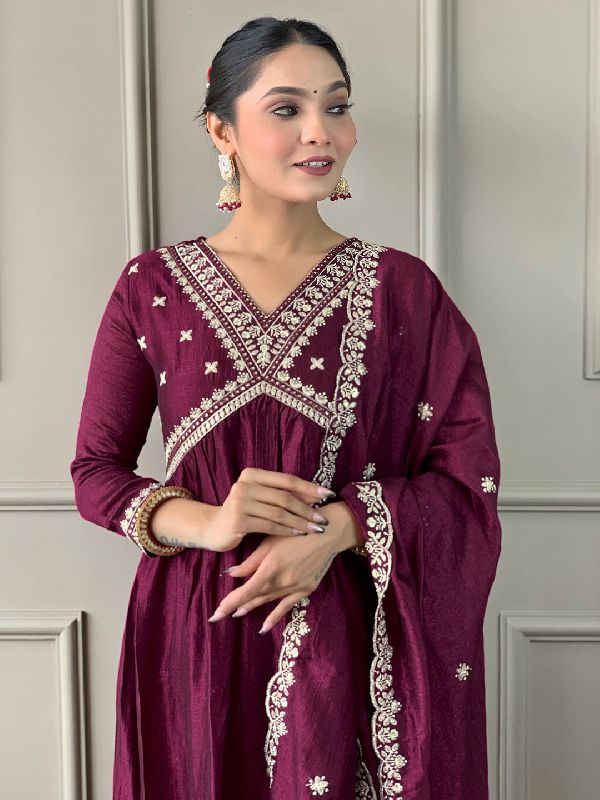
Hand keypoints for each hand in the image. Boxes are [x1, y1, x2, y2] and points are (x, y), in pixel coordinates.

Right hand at [195, 467, 334, 552]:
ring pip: (279, 513)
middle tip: (324, 518)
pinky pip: (269, 526)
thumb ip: (281, 493)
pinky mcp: (238, 520)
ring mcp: (240, 502)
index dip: (309, 487)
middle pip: (284, 496)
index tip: (328, 495)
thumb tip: (316, 496)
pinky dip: (287, 530)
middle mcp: (244, 484)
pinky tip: (299, 534)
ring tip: (315, 528)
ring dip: (300, 522)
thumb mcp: (259, 497)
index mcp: (252, 474)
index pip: (286, 480)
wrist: (213, 528)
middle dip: (307, 508)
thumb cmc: (243, 512)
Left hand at [208, 501, 359, 633]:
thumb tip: (231, 574)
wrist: (329, 533)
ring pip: (268, 600)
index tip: (215, 614)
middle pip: (255, 597)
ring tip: (237, 614)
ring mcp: (295, 587)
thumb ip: (251, 561)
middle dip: (236, 606)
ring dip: (252, 607)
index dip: (229, 603)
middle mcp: (282, 581)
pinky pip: (287, 606)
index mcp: (271, 567)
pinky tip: (264, 627)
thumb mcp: (270, 541)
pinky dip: (275, 616)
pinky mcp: (306, 589)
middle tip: (218, 616)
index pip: (245, 591)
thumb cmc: (296, 531)